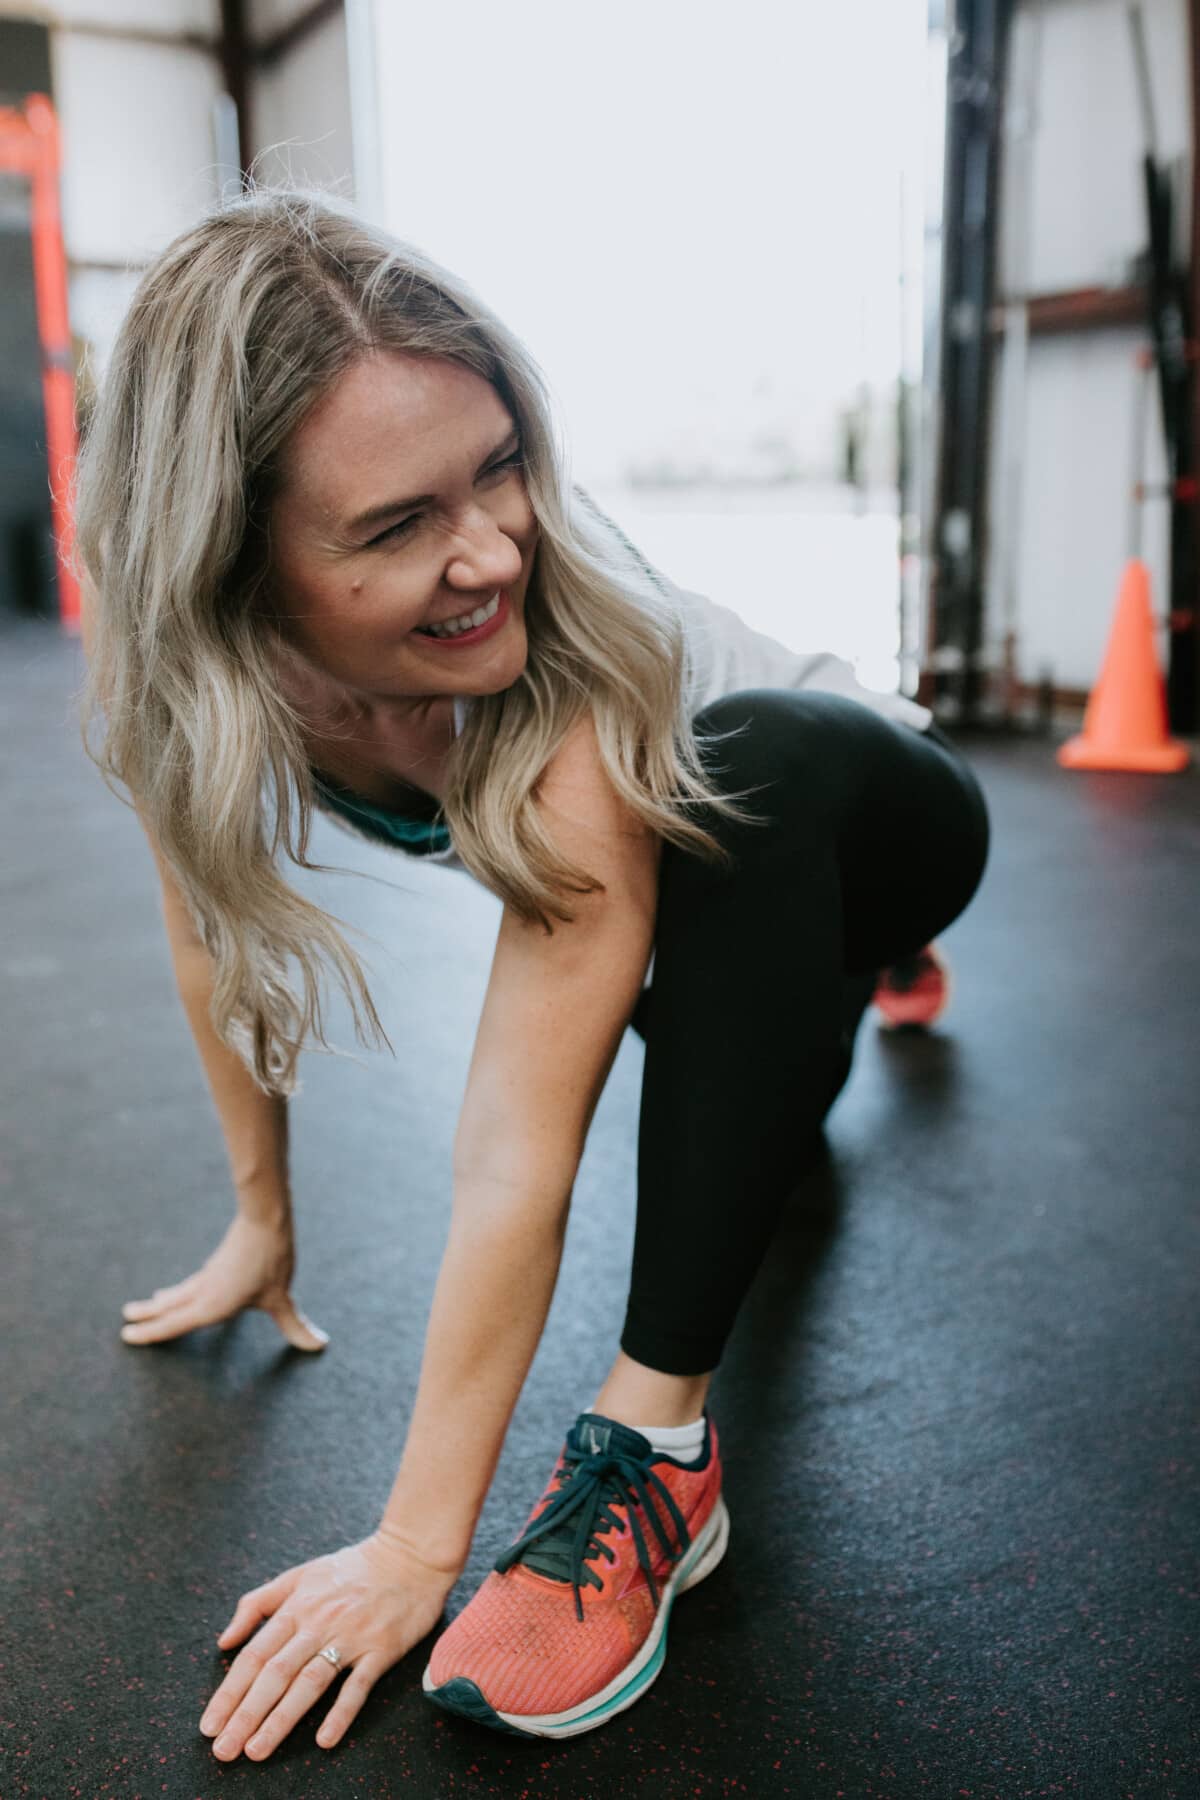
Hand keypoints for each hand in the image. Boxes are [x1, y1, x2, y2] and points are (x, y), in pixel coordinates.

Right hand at [119, 1213, 327, 1349]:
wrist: (265, 1219)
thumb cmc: (271, 1259)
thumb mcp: (281, 1297)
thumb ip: (294, 1325)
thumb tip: (320, 1345)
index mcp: (211, 1306)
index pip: (173, 1324)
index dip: (151, 1332)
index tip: (127, 1334)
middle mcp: (204, 1292)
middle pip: (169, 1307)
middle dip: (149, 1316)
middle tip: (126, 1319)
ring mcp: (209, 1276)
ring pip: (179, 1292)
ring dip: (163, 1302)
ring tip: (151, 1304)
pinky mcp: (218, 1264)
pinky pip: (192, 1282)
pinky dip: (181, 1289)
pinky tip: (186, 1288)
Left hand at [198, 1533, 457, 1759]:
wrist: (410, 1555)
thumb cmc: (352, 1567)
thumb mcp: (300, 1575)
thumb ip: (258, 1603)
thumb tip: (224, 1640)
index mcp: (297, 1606)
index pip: (255, 1655)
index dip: (229, 1691)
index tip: (209, 1725)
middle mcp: (319, 1623)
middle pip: (276, 1673)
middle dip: (246, 1714)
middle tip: (223, 1750)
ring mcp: (351, 1637)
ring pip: (310, 1682)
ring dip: (281, 1718)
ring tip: (256, 1750)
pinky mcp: (381, 1649)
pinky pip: (358, 1685)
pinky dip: (341, 1712)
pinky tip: (324, 1739)